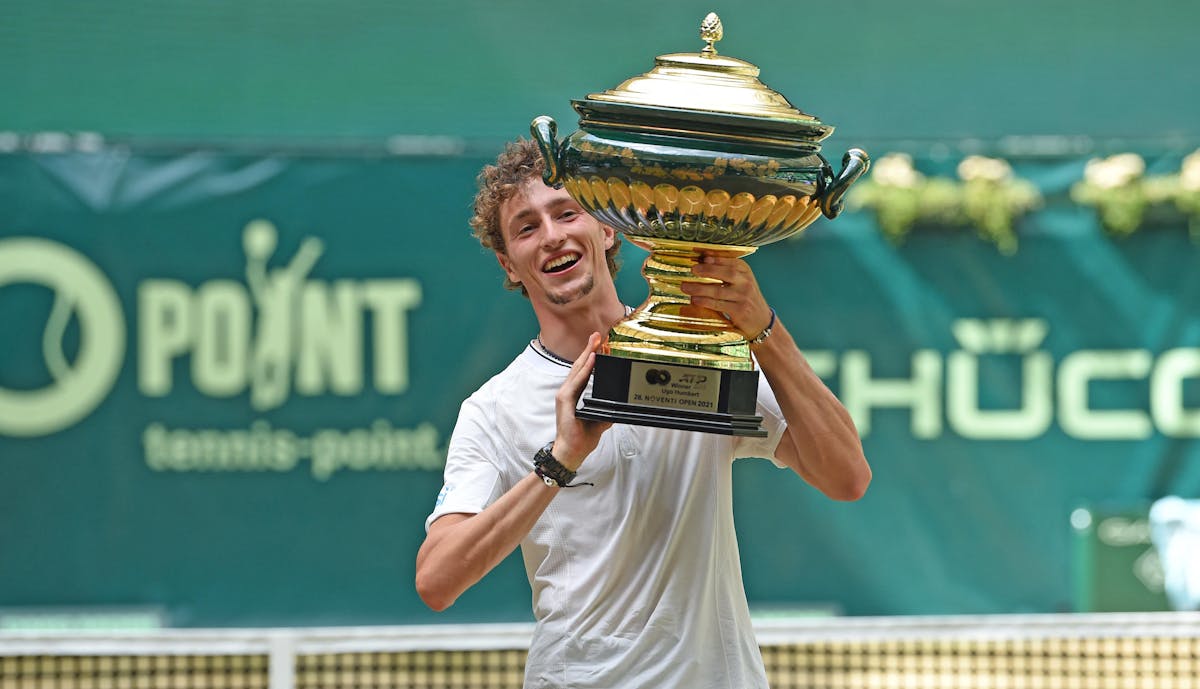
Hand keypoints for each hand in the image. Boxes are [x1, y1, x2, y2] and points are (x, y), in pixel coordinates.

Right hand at [552, 332, 612, 470]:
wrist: (571, 452)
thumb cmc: (581, 439)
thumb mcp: (599, 422)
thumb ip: (606, 412)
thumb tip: (617, 408)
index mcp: (575, 395)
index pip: (584, 371)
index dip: (592, 357)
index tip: (601, 345)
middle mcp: (568, 392)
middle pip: (580, 365)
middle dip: (589, 349)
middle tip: (598, 334)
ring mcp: (565, 395)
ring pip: (577, 370)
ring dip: (587, 354)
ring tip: (595, 341)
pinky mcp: (564, 401)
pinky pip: (576, 381)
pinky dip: (584, 369)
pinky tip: (591, 360)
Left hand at [681, 253, 773, 339]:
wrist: (762, 322)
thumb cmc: (746, 300)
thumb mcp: (742, 283)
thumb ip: (726, 273)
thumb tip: (703, 260)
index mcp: (746, 272)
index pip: (731, 262)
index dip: (716, 259)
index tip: (702, 257)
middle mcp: (746, 283)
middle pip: (726, 273)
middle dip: (708, 270)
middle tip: (693, 269)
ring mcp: (743, 297)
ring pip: (718, 290)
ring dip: (699, 288)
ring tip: (685, 287)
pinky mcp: (739, 311)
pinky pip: (718, 304)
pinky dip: (705, 302)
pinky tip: (694, 300)